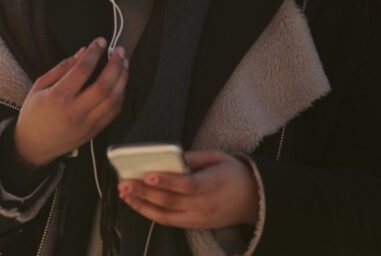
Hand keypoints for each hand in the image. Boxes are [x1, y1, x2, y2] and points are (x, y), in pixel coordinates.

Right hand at [14, 37, 128, 166]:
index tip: (100, 42)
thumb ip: (61, 68)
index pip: (82, 70)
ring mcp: (87, 123)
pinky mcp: (94, 131)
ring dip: (122, 78)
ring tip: (124, 63)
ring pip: (113, 99)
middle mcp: (75, 111)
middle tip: (119, 51)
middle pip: (104, 85)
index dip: (94, 53)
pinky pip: (114, 112)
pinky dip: (120, 95)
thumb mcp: (39, 86)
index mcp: (58, 97)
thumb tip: (82, 53)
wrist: (33, 145)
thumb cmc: (34, 114)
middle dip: (115, 64)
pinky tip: (120, 83)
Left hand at [118, 150, 259, 228]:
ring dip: (142, 205)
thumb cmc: (235, 174)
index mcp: (213, 184)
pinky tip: (137, 203)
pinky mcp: (195, 225)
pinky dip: (151, 213)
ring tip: (124, 194)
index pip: (187, 185)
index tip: (148, 175)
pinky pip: (169, 222)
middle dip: (145, 192)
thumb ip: (195, 157)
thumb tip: (172, 156)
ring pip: (166, 216)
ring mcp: (200, 218)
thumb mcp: (219, 157)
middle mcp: (205, 205)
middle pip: (171, 201)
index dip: (167, 181)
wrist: (255, 200)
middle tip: (124, 183)